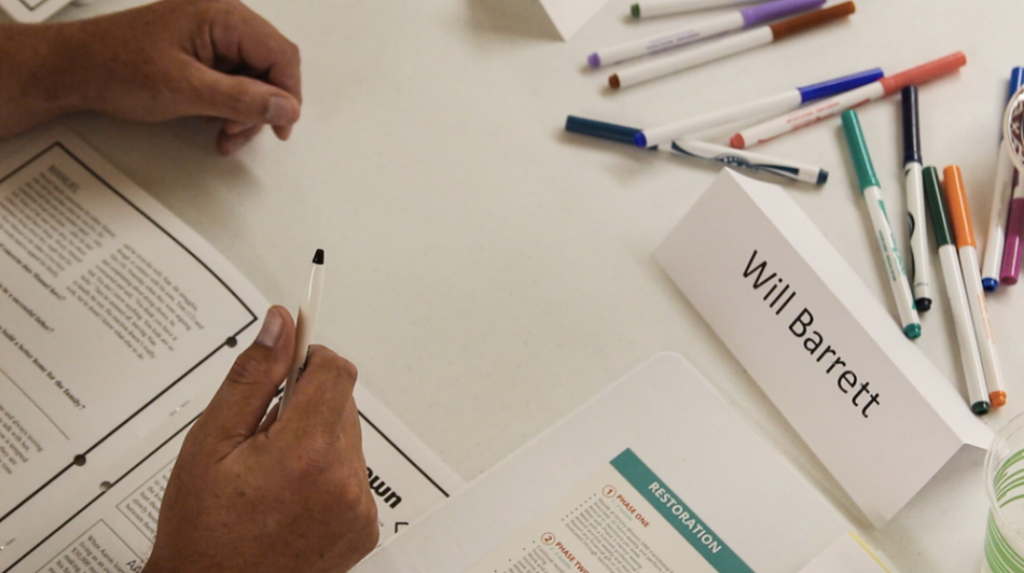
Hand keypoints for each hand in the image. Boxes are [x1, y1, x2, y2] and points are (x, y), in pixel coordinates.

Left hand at [0, 0, 301, 153]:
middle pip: (269, 67)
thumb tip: (285, 107)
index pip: (279, 53)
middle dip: (261, 107)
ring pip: (253, 79)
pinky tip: (212, 123)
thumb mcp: (186, 90)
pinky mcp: (200, 51)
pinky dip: (228, 107)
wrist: (73, 70)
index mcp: (222, 15)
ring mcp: (210, 35)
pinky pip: (232, 80)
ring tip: (223, 134)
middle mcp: (220, 19)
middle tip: (239, 133)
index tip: (281, 126)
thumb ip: (242, 99)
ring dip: (244, 113)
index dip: (287, 93)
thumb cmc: (116, 68)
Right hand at [143, 307, 378, 572]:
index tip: (286, 367)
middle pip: (342, 404)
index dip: (309, 361)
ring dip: (317, 441)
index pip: (336, 371)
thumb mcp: (211, 442)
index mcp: (306, 452)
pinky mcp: (364, 528)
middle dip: (305, 407)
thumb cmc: (202, 529)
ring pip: (348, 439)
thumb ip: (252, 377)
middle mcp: (343, 480)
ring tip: (272, 475)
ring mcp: (358, 508)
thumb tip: (279, 325)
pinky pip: (354, 475)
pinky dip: (328, 474)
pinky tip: (290, 497)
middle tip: (261, 438)